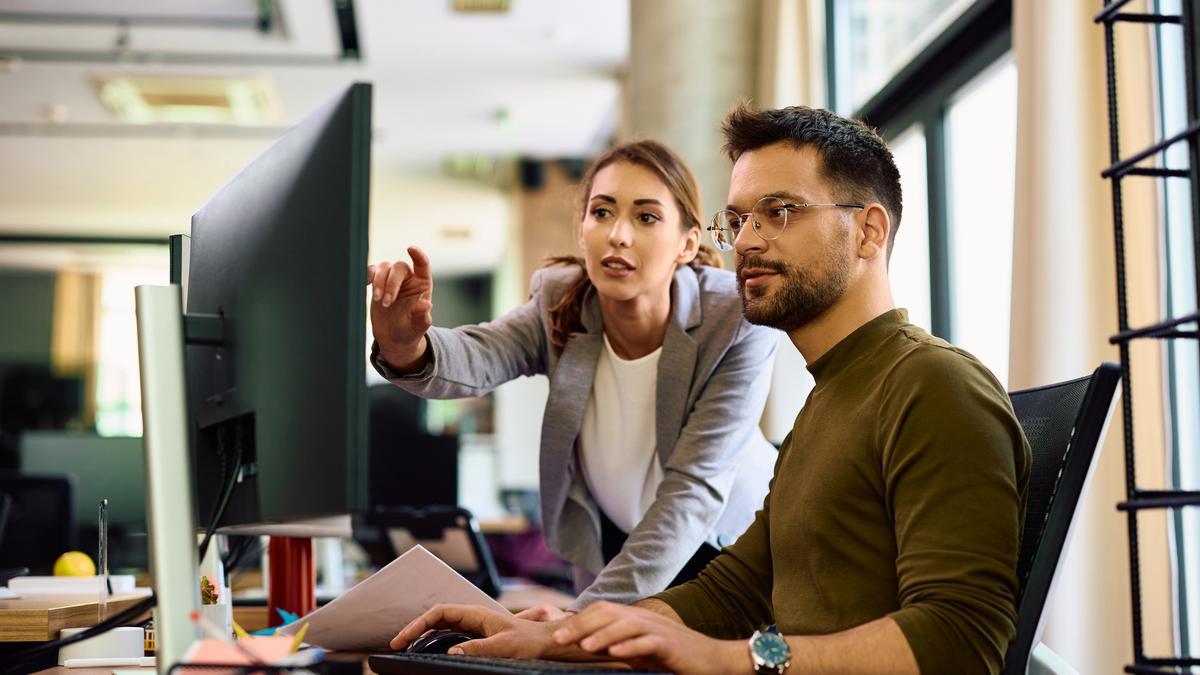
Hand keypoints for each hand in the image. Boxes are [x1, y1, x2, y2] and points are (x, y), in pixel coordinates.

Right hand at [368, 246, 433, 369]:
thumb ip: (422, 316)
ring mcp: (391, 279)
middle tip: (386, 302)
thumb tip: (426, 305)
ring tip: (379, 300)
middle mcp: (408, 278)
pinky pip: (371, 271)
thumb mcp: (418, 327)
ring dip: (379, 281)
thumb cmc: (410, 331)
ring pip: (384, 267)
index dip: (418, 255)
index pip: (422, 264)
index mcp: (422, 284)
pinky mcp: (377, 283)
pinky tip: (365, 285)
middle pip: (399, 267)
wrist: (393, 338)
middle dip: (391, 283)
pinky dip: (367, 275)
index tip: (410, 248)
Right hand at [390, 604, 581, 659]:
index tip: (403, 638)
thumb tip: (451, 652)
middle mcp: (473, 617)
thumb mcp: (504, 646)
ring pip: (441, 626)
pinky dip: (435, 640)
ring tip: (407, 648)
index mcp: (476, 614)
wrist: (546, 642)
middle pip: (436, 618)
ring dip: (423, 635)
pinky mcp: (477, 636)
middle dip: (415, 629)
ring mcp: (474, 626)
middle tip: (397, 645)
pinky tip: (428, 650)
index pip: (439, 613)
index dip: (418, 623)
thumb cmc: (528, 642)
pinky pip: (450, 635)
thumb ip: (478, 649)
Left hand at [553, 601, 749, 674]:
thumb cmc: (673, 656)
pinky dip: (631, 646)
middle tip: (560, 639)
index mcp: (635, 617)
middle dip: (582, 625)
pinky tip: (616, 653)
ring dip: (603, 635)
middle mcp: (645, 618)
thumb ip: (617, 644)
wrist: (713, 660)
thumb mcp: (640, 649)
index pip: (602, 610)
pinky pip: (649, 642)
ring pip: (626, 625)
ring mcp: (659, 630)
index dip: (578, 620)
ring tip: (584, 647)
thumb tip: (587, 647)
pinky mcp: (671, 645)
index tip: (557, 635)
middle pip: (609, 613)